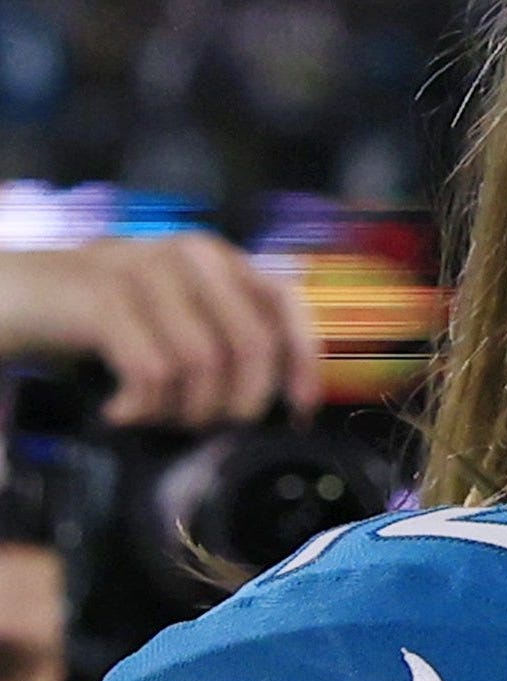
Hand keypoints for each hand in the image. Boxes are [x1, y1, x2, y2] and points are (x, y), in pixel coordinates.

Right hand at [0, 235, 323, 427]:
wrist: (13, 296)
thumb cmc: (101, 318)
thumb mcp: (174, 318)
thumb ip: (228, 337)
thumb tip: (289, 397)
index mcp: (215, 256)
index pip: (284, 301)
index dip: (303, 360)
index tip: (299, 410)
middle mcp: (187, 254)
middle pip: (252, 344)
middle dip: (239, 403)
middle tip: (206, 427)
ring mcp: (143, 268)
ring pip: (204, 362)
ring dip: (186, 410)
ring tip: (157, 418)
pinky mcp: (102, 296)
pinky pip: (153, 370)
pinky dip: (143, 407)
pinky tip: (121, 411)